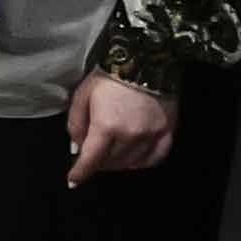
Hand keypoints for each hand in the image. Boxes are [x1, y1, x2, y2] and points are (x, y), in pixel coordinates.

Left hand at [63, 70, 174, 185]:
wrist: (148, 59)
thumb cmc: (109, 76)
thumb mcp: (82, 96)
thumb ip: (76, 125)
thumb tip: (76, 150)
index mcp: (106, 127)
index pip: (90, 160)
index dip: (80, 173)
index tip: (72, 181)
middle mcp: (130, 137)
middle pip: (109, 164)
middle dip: (97, 163)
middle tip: (92, 155)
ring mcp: (151, 136)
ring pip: (130, 164)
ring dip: (116, 164)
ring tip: (110, 154)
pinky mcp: (168, 132)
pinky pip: (155, 159)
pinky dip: (141, 163)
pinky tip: (133, 159)